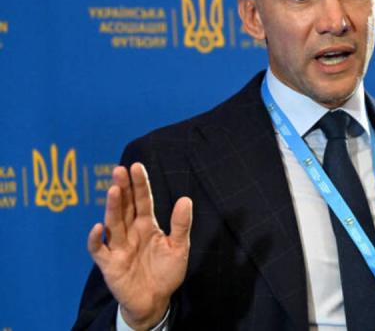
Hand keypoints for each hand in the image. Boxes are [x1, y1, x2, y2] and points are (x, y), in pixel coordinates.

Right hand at [87, 163, 192, 329]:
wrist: (155, 300)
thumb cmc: (166, 272)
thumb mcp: (179, 247)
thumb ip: (181, 225)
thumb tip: (186, 199)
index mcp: (147, 225)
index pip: (142, 201)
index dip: (139, 184)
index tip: (136, 166)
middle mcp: (130, 232)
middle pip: (125, 207)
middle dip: (122, 189)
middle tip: (119, 170)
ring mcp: (118, 246)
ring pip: (112, 223)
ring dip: (111, 207)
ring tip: (113, 190)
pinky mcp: (109, 264)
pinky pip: (99, 250)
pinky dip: (97, 239)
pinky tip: (99, 227)